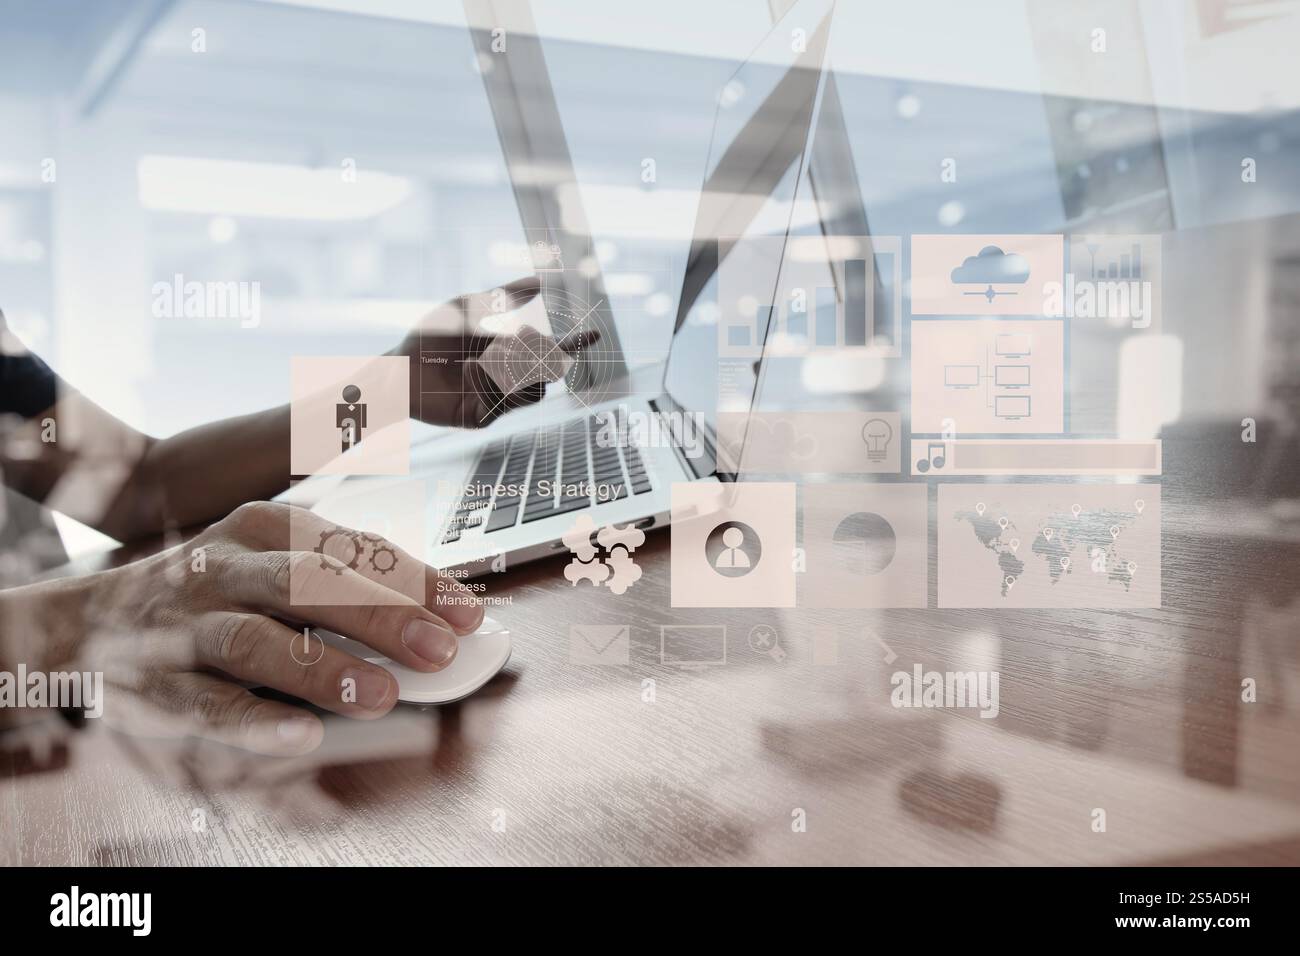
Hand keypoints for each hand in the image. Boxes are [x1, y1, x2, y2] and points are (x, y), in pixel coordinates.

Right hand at [33, 502, 482, 754]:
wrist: (85, 623)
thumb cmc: (212, 590)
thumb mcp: (271, 562)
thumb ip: (345, 583)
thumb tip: (438, 617)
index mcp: (264, 527)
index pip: (351, 549)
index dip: (414, 581)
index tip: (467, 613)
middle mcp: (225, 567)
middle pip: (308, 584)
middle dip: (379, 616)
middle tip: (439, 650)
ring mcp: (186, 625)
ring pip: (257, 642)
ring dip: (322, 669)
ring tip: (381, 695)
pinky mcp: (155, 683)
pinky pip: (207, 703)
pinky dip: (255, 721)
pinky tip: (300, 737)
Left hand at [389, 276, 596, 427]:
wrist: (398, 368)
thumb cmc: (428, 337)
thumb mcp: (467, 307)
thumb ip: (503, 296)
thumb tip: (541, 282)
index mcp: (508, 354)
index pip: (550, 352)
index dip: (573, 344)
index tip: (594, 334)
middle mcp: (506, 380)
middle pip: (546, 375)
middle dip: (532, 358)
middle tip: (507, 348)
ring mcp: (496, 401)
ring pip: (531, 392)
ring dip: (509, 370)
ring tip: (478, 359)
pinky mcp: (482, 418)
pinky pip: (502, 402)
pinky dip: (487, 378)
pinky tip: (466, 370)